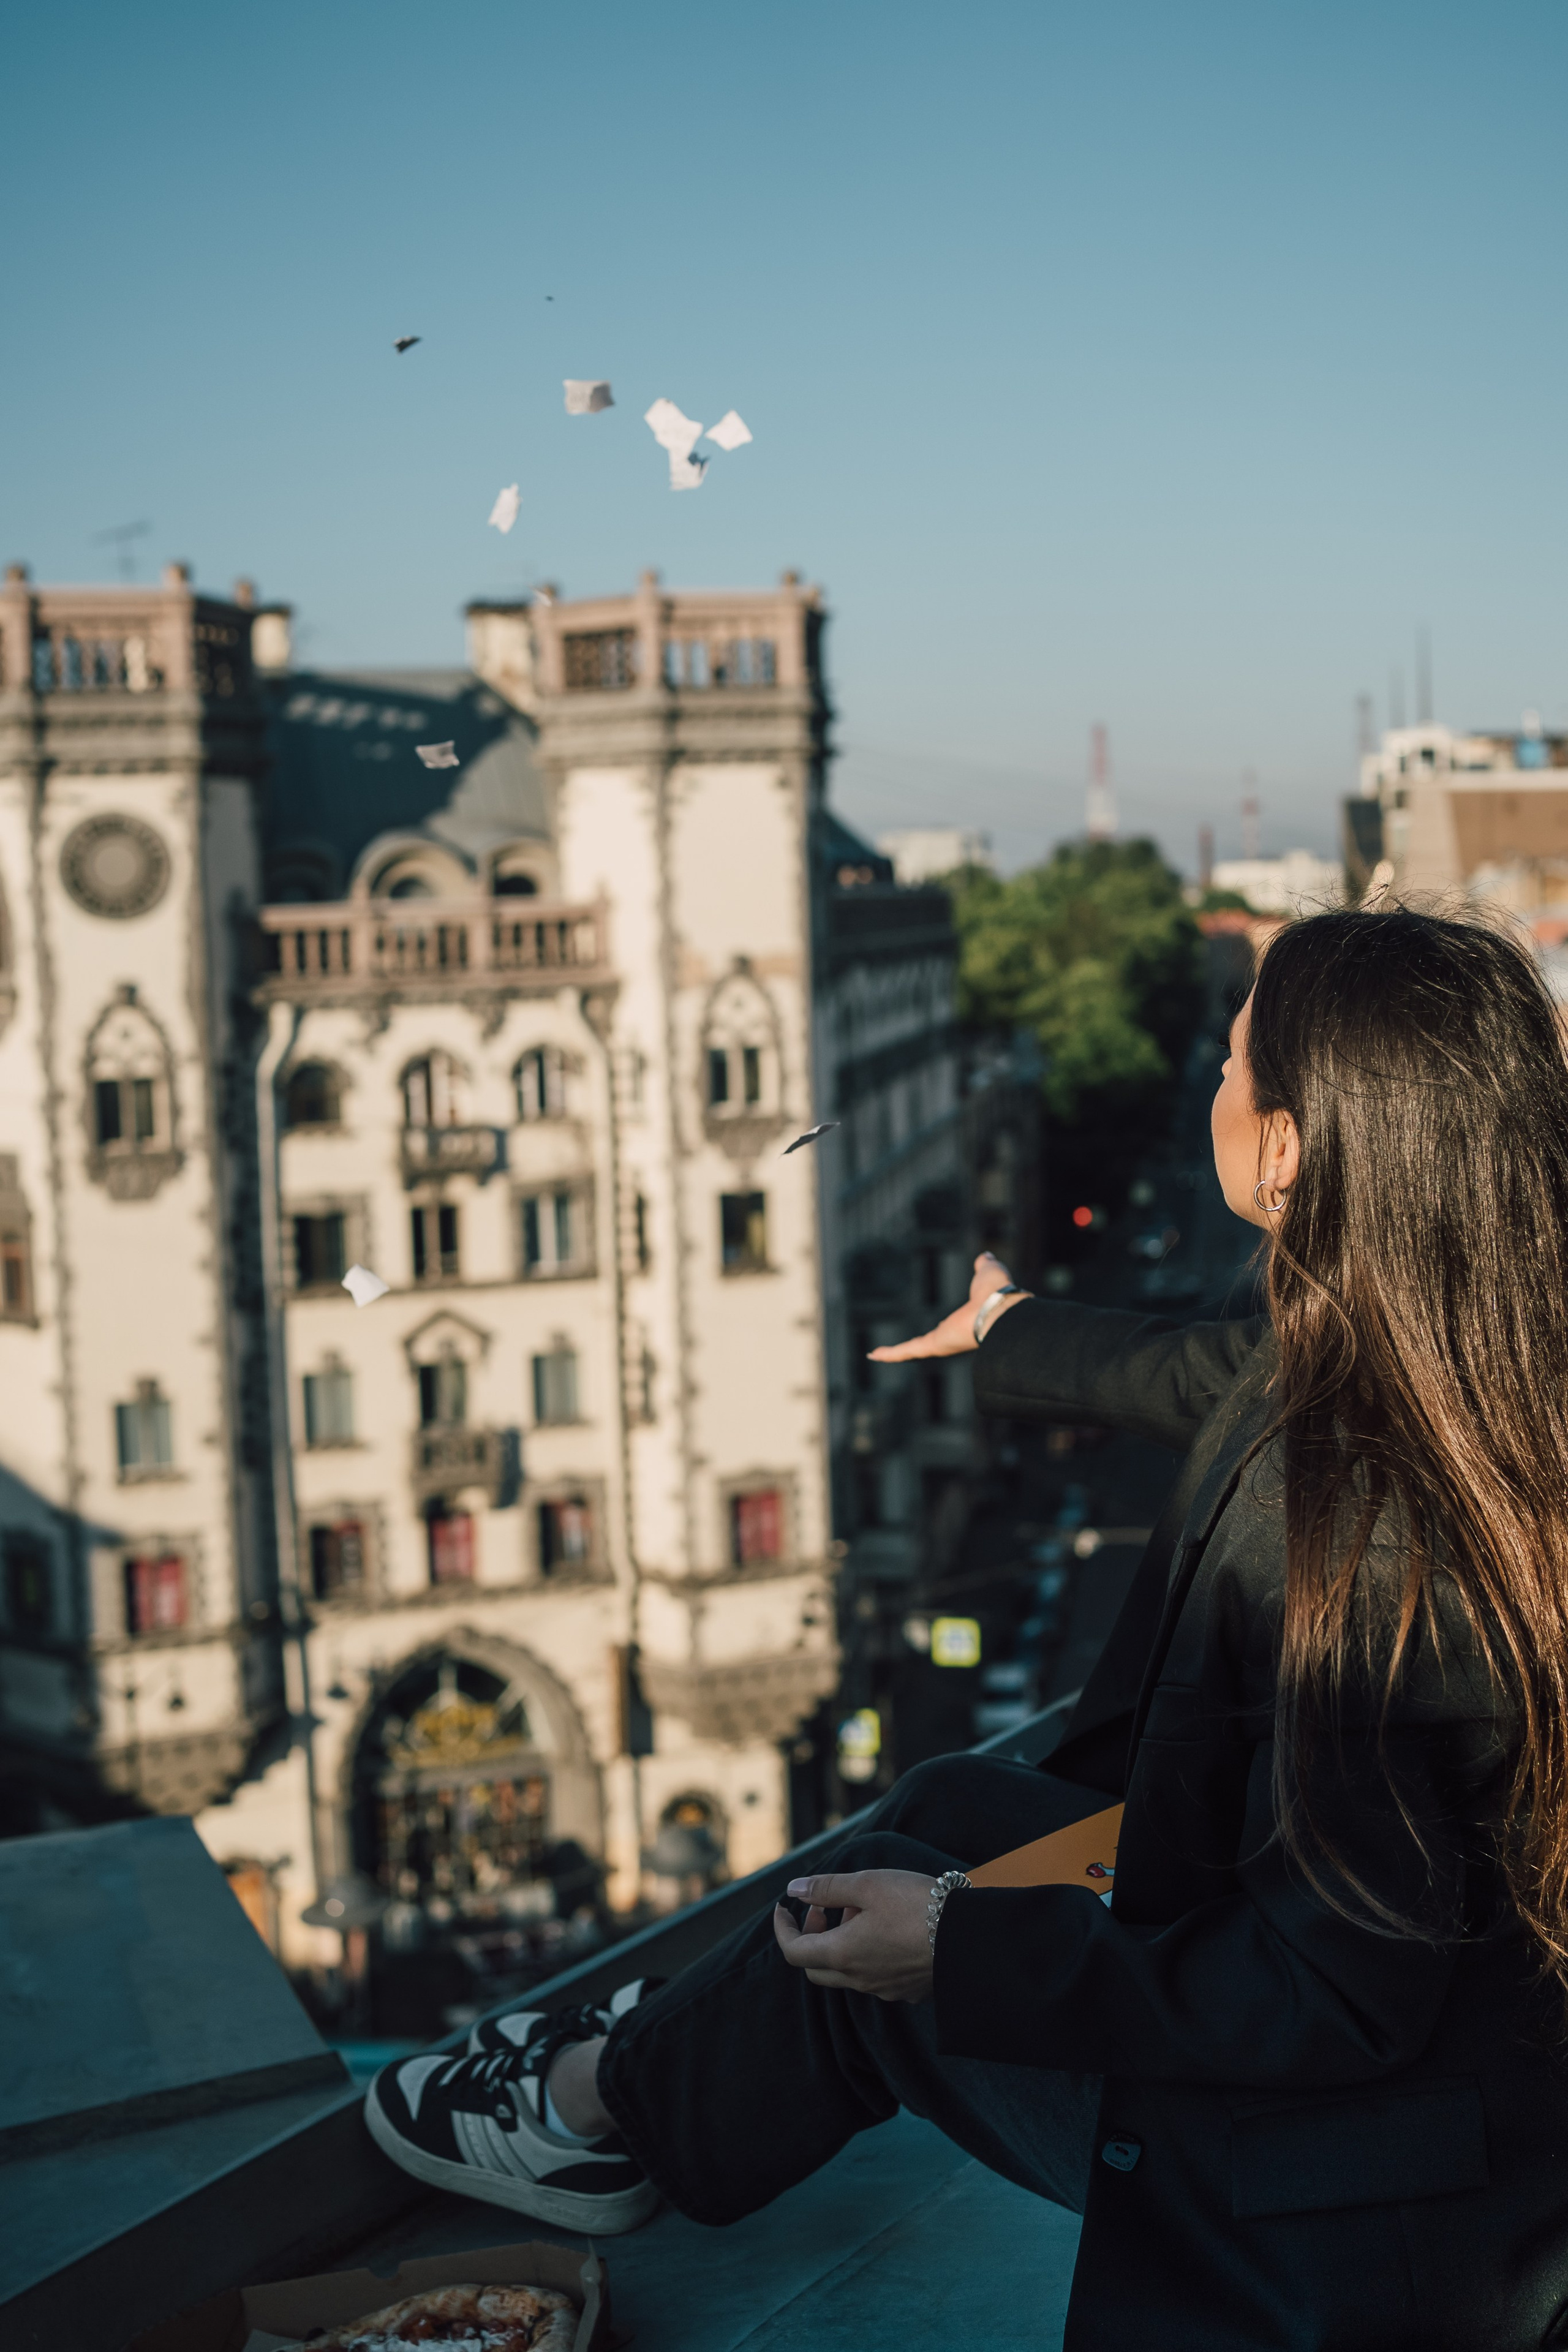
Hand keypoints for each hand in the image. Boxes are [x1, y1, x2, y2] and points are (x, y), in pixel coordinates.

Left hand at [772, 1868, 935, 2002]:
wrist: (969, 1937)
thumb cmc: (916, 1904)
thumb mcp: (867, 1884)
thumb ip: (827, 1888)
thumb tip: (794, 1890)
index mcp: (843, 1954)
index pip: (794, 1952)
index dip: (782, 1929)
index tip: (783, 1907)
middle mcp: (860, 1979)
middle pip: (817, 1967)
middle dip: (812, 1936)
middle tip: (826, 1907)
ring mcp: (885, 1989)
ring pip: (847, 1972)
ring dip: (842, 1941)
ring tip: (862, 1908)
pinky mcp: (907, 1990)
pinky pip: (874, 1976)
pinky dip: (866, 1953)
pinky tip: (887, 1928)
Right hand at [868, 1252, 1020, 1363]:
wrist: (1000, 1309)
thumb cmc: (997, 1293)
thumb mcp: (988, 1272)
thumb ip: (984, 1265)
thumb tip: (985, 1257)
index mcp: (966, 1321)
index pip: (950, 1326)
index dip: (943, 1328)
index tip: (939, 1328)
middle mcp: (953, 1336)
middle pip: (930, 1343)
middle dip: (919, 1347)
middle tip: (902, 1350)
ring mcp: (941, 1343)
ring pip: (913, 1349)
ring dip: (896, 1353)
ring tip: (878, 1355)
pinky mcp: (933, 1345)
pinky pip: (907, 1350)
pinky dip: (890, 1353)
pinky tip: (874, 1355)